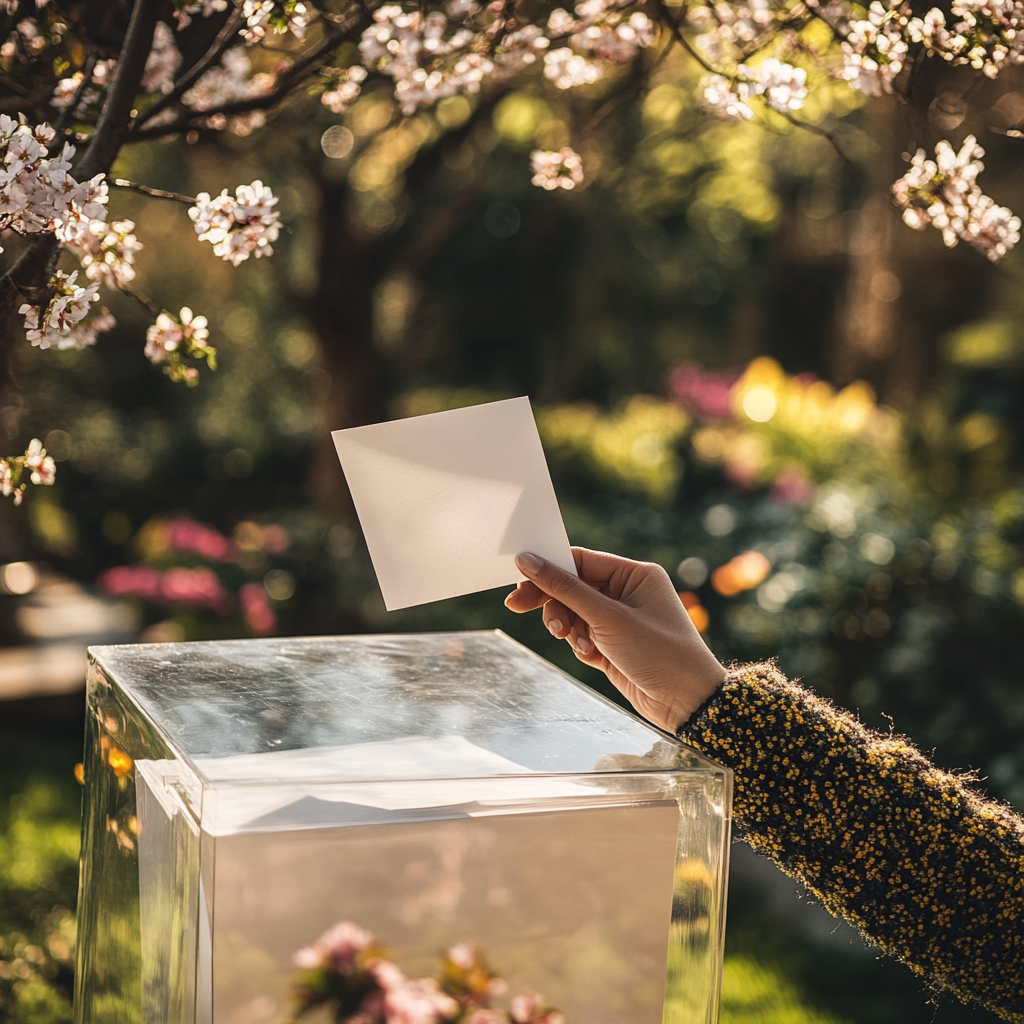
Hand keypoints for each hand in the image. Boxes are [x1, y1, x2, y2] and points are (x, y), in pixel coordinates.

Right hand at [504, 547, 725, 733]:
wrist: (687, 703)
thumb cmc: (659, 652)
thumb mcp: (608, 617)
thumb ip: (565, 588)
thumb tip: (528, 561)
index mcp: (635, 574)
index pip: (581, 561)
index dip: (548, 568)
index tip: (519, 578)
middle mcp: (628, 593)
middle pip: (573, 587)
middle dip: (551, 600)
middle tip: (517, 606)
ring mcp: (620, 620)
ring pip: (573, 613)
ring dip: (566, 625)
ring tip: (571, 639)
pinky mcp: (613, 645)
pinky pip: (581, 636)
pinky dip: (579, 644)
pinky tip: (592, 655)